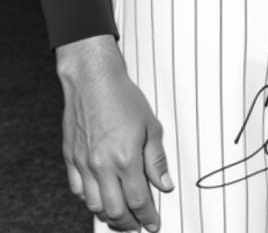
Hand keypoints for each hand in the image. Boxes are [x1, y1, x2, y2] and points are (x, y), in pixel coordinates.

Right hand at [56, 35, 172, 231]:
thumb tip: (165, 186)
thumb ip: (157, 160)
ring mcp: (83, 164)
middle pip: (114, 210)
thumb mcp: (151, 126)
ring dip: (109, 216)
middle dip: (128, 224)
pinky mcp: (71, 159)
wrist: (94, 81)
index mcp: (125, 158)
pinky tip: (101, 199)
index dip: (148, 216)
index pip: (138, 200)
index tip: (154, 224)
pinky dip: (90, 201)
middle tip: (138, 226)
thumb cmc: (124, 99)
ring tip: (121, 218)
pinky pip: (78, 191)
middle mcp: (102, 166)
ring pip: (94, 205)